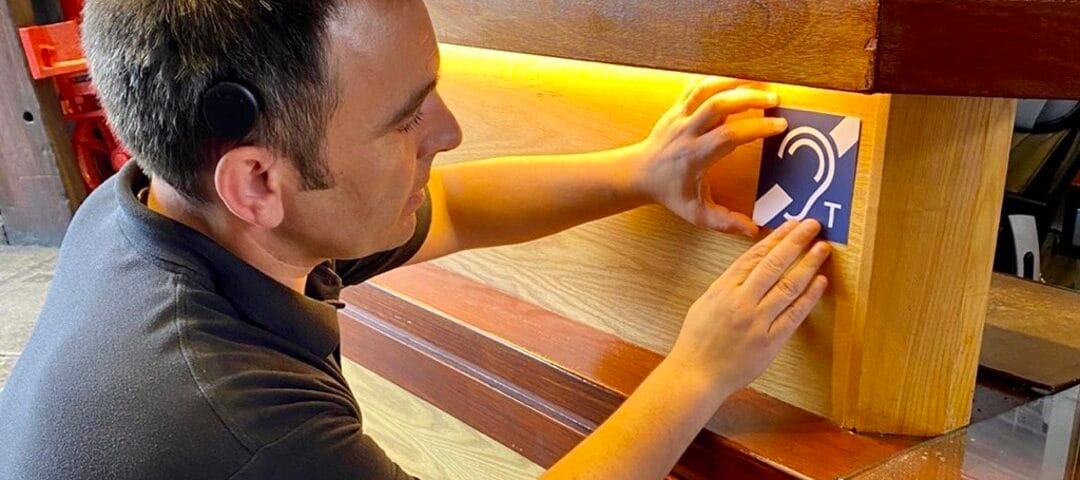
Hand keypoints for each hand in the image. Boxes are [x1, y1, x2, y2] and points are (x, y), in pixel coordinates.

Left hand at [629, 77, 787, 236]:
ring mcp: (680, 116)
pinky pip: (697, 86)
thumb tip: (753, 230)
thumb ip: (725, 222)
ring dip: (734, 82)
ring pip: (707, 89)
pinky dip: (718, 80)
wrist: (639, 174)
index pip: (730, 135)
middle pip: (719, 105)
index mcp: (696, 156)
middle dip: (749, 97)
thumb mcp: (697, 213)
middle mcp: (688, 132)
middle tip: (774, 98)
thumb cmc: (670, 192)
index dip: (757, 128)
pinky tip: (736, 81)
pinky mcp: (677, 107)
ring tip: (760, 82)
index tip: (779, 125)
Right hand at [666, 220, 830, 399]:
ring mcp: (757, 322)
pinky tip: (820, 281)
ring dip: (808, 264)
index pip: (755, 256)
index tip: (792, 224)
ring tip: (822, 248)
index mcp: (723, 288)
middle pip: (774, 264)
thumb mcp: (705, 303)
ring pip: (788, 286)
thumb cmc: (697, 340)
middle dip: (796, 241)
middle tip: (813, 225)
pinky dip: (809, 297)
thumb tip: (751, 267)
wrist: (696, 374)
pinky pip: (794, 315)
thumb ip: (727, 285)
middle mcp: (741, 301)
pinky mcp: (770, 342)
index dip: (776, 238)